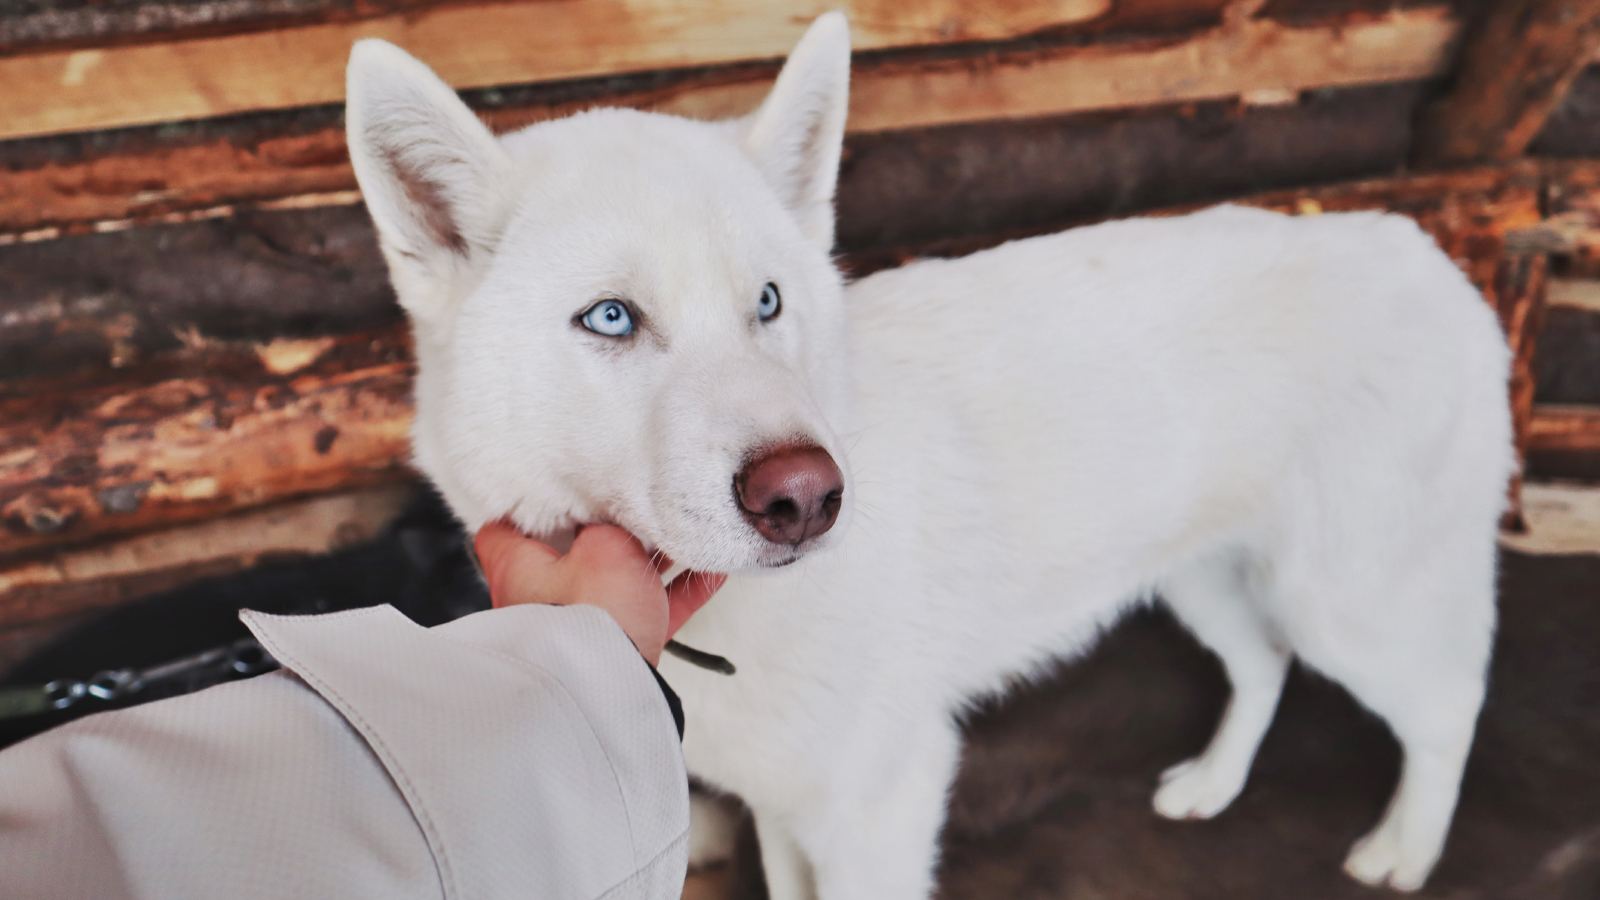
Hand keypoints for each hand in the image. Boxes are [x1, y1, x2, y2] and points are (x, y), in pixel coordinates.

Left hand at [473, 522, 725, 665]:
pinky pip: (647, 612)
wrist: (610, 689)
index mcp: (518, 567)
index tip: (555, 488)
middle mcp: (539, 598)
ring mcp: (576, 626)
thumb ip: (609, 524)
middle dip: (602, 530)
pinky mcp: (612, 648)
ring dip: (649, 561)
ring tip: (682, 537)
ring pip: (614, 581)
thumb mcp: (602, 546)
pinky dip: (676, 593)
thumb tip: (614, 516)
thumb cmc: (591, 617)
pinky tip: (708, 574)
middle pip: (568, 552)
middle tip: (630, 506)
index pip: (503, 527)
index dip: (526, 504)